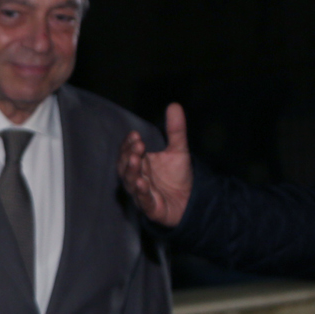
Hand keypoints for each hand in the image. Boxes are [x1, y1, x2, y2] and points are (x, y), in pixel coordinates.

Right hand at [117, 101, 192, 227]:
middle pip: (125, 166)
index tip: (135, 135)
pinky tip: (142, 183)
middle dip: (129, 155)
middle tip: (137, 145)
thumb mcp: (179, 150)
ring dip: (131, 171)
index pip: (128, 151)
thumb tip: (174, 105)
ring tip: (135, 160)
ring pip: (130, 182)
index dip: (129, 144)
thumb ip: (176, 130)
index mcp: (140, 163)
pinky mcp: (150, 207)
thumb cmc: (177, 177)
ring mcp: (141, 193)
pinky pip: (142, 200)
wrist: (189, 201)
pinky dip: (141, 192)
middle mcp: (136, 177)